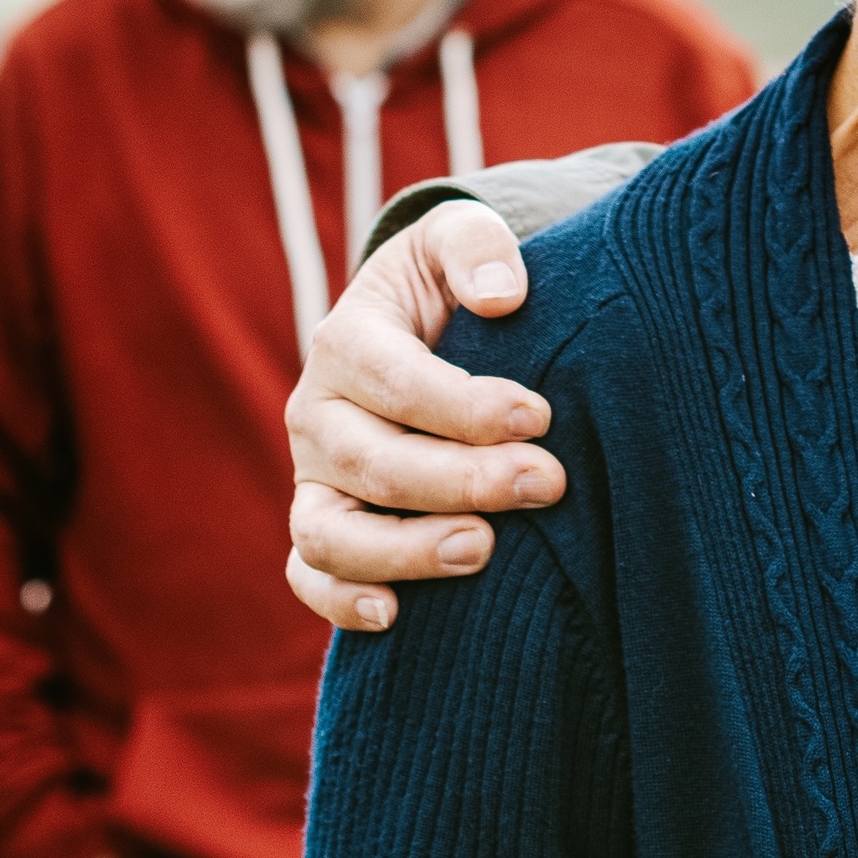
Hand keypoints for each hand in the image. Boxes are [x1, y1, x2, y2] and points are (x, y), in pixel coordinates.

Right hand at [283, 202, 564, 632]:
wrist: (422, 333)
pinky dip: (339, 602)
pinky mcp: (321, 529)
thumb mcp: (459, 240)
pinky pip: (309, 577)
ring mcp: (313, 480)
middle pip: (373, 463)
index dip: (468, 406)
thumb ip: (476, 247)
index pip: (397, 381)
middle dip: (464, 479)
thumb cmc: (450, 288)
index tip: (541, 416)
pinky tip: (396, 616)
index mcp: (345, 341)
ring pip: (329, 533)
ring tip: (481, 549)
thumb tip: (502, 295)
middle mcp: (316, 415)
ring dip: (403, 551)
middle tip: (548, 482)